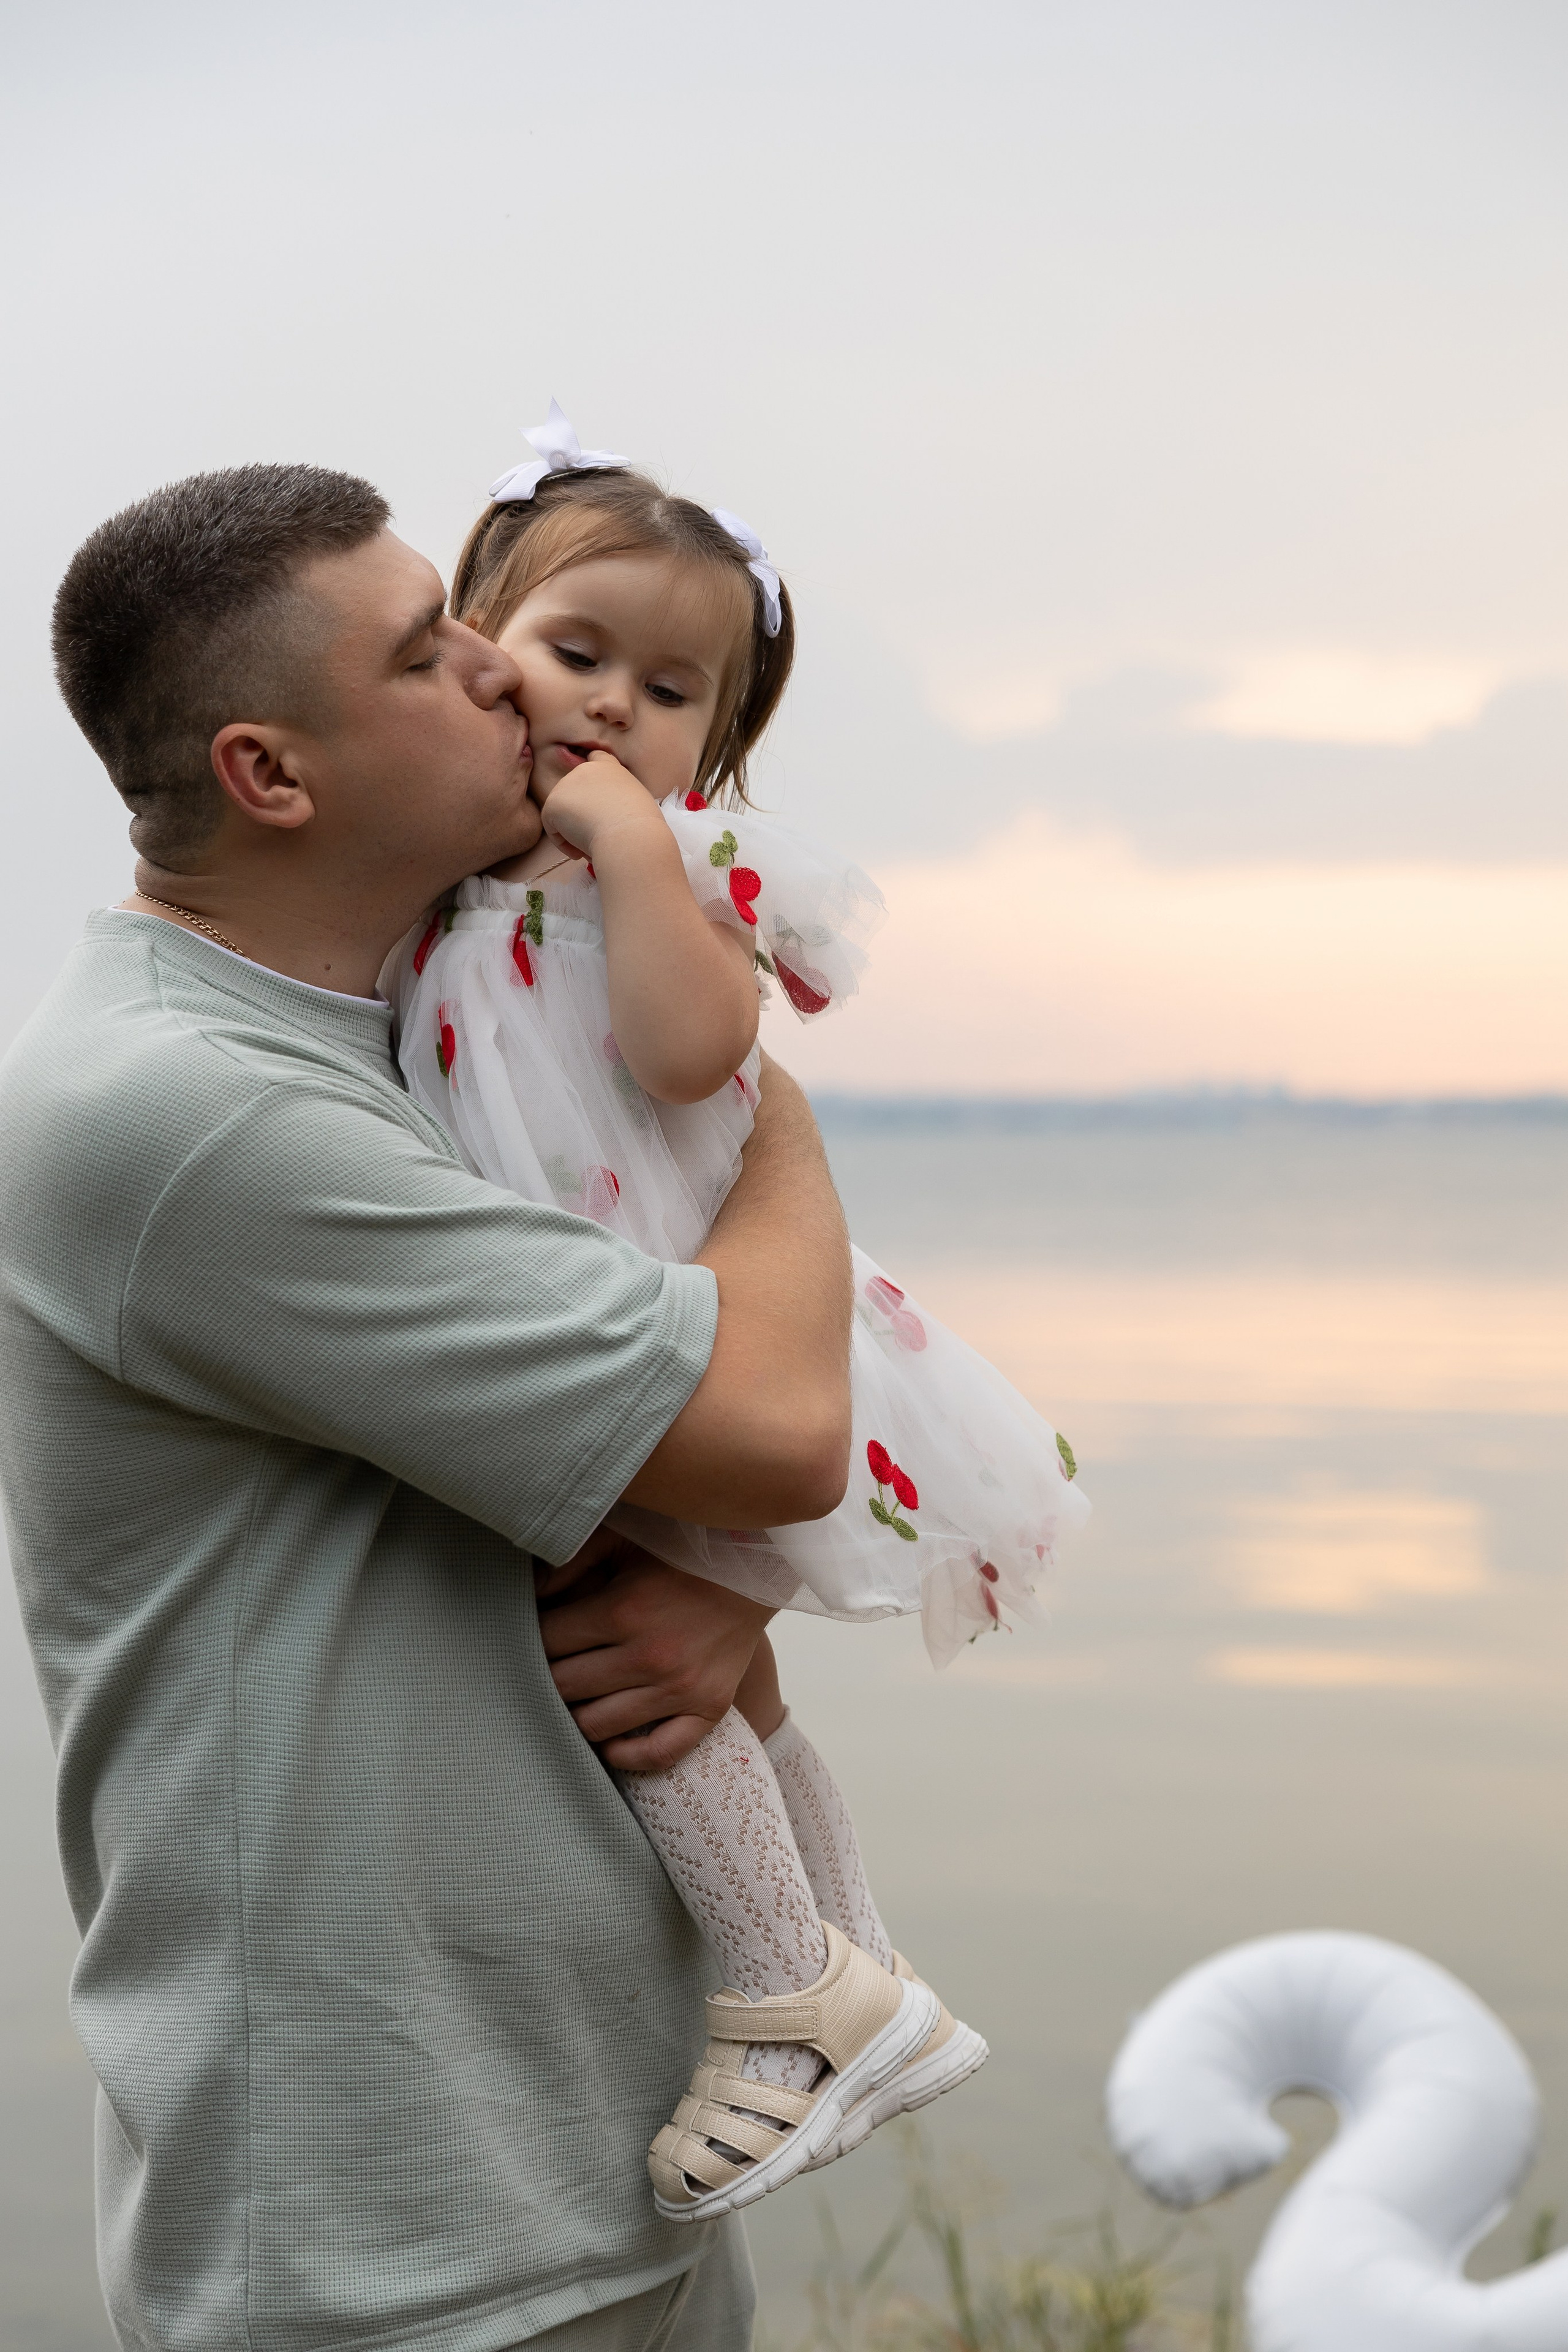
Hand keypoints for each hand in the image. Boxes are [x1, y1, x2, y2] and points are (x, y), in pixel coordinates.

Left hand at [536, 749, 663, 863]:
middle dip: (582, 813)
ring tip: (591, 846)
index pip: (596, 758)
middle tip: (596, 834)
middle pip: (575, 791)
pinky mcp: (553, 802)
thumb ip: (619, 797)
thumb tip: (610, 813)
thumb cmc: (642, 825)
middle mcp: (585, 769)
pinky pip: (552, 827)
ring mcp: (566, 784)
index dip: (593, 779)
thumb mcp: (637, 800)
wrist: (628, 833)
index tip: (596, 801)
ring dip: (573, 830)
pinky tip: (580, 852)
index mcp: (609, 766)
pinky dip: (564, 843)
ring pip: (563, 811)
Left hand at [536, 1538, 774, 1770]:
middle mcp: (649, 1655)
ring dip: (576, 1714)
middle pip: (565, 1686)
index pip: (547, 1642)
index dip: (529, 1640)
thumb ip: (571, 1562)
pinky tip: (610, 1742)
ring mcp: (680, 1688)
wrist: (754, 1569)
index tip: (528, 1637)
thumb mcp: (624, 1540)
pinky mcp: (708, 1708)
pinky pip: (659, 1753)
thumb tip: (528, 1592)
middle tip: (544, 1669)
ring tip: (573, 1699)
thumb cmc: (681, 1552)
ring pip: (597, 1725)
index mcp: (622, 1609)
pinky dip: (626, 1755)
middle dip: (545, 1678)